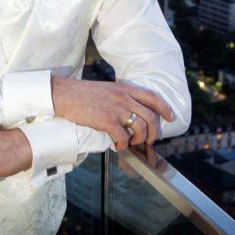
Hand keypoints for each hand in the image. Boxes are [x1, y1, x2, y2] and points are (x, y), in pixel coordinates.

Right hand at [51, 77, 174, 150]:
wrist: (64, 94)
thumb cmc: (82, 94)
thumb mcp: (107, 89)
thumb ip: (121, 96)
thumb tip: (130, 110)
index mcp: (125, 88)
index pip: (153, 96)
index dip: (165, 108)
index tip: (170, 118)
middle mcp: (124, 97)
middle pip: (151, 116)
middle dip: (154, 132)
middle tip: (149, 140)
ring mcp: (116, 109)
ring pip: (140, 128)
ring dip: (139, 140)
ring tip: (131, 143)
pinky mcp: (106, 120)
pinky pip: (123, 137)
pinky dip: (123, 145)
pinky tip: (117, 146)